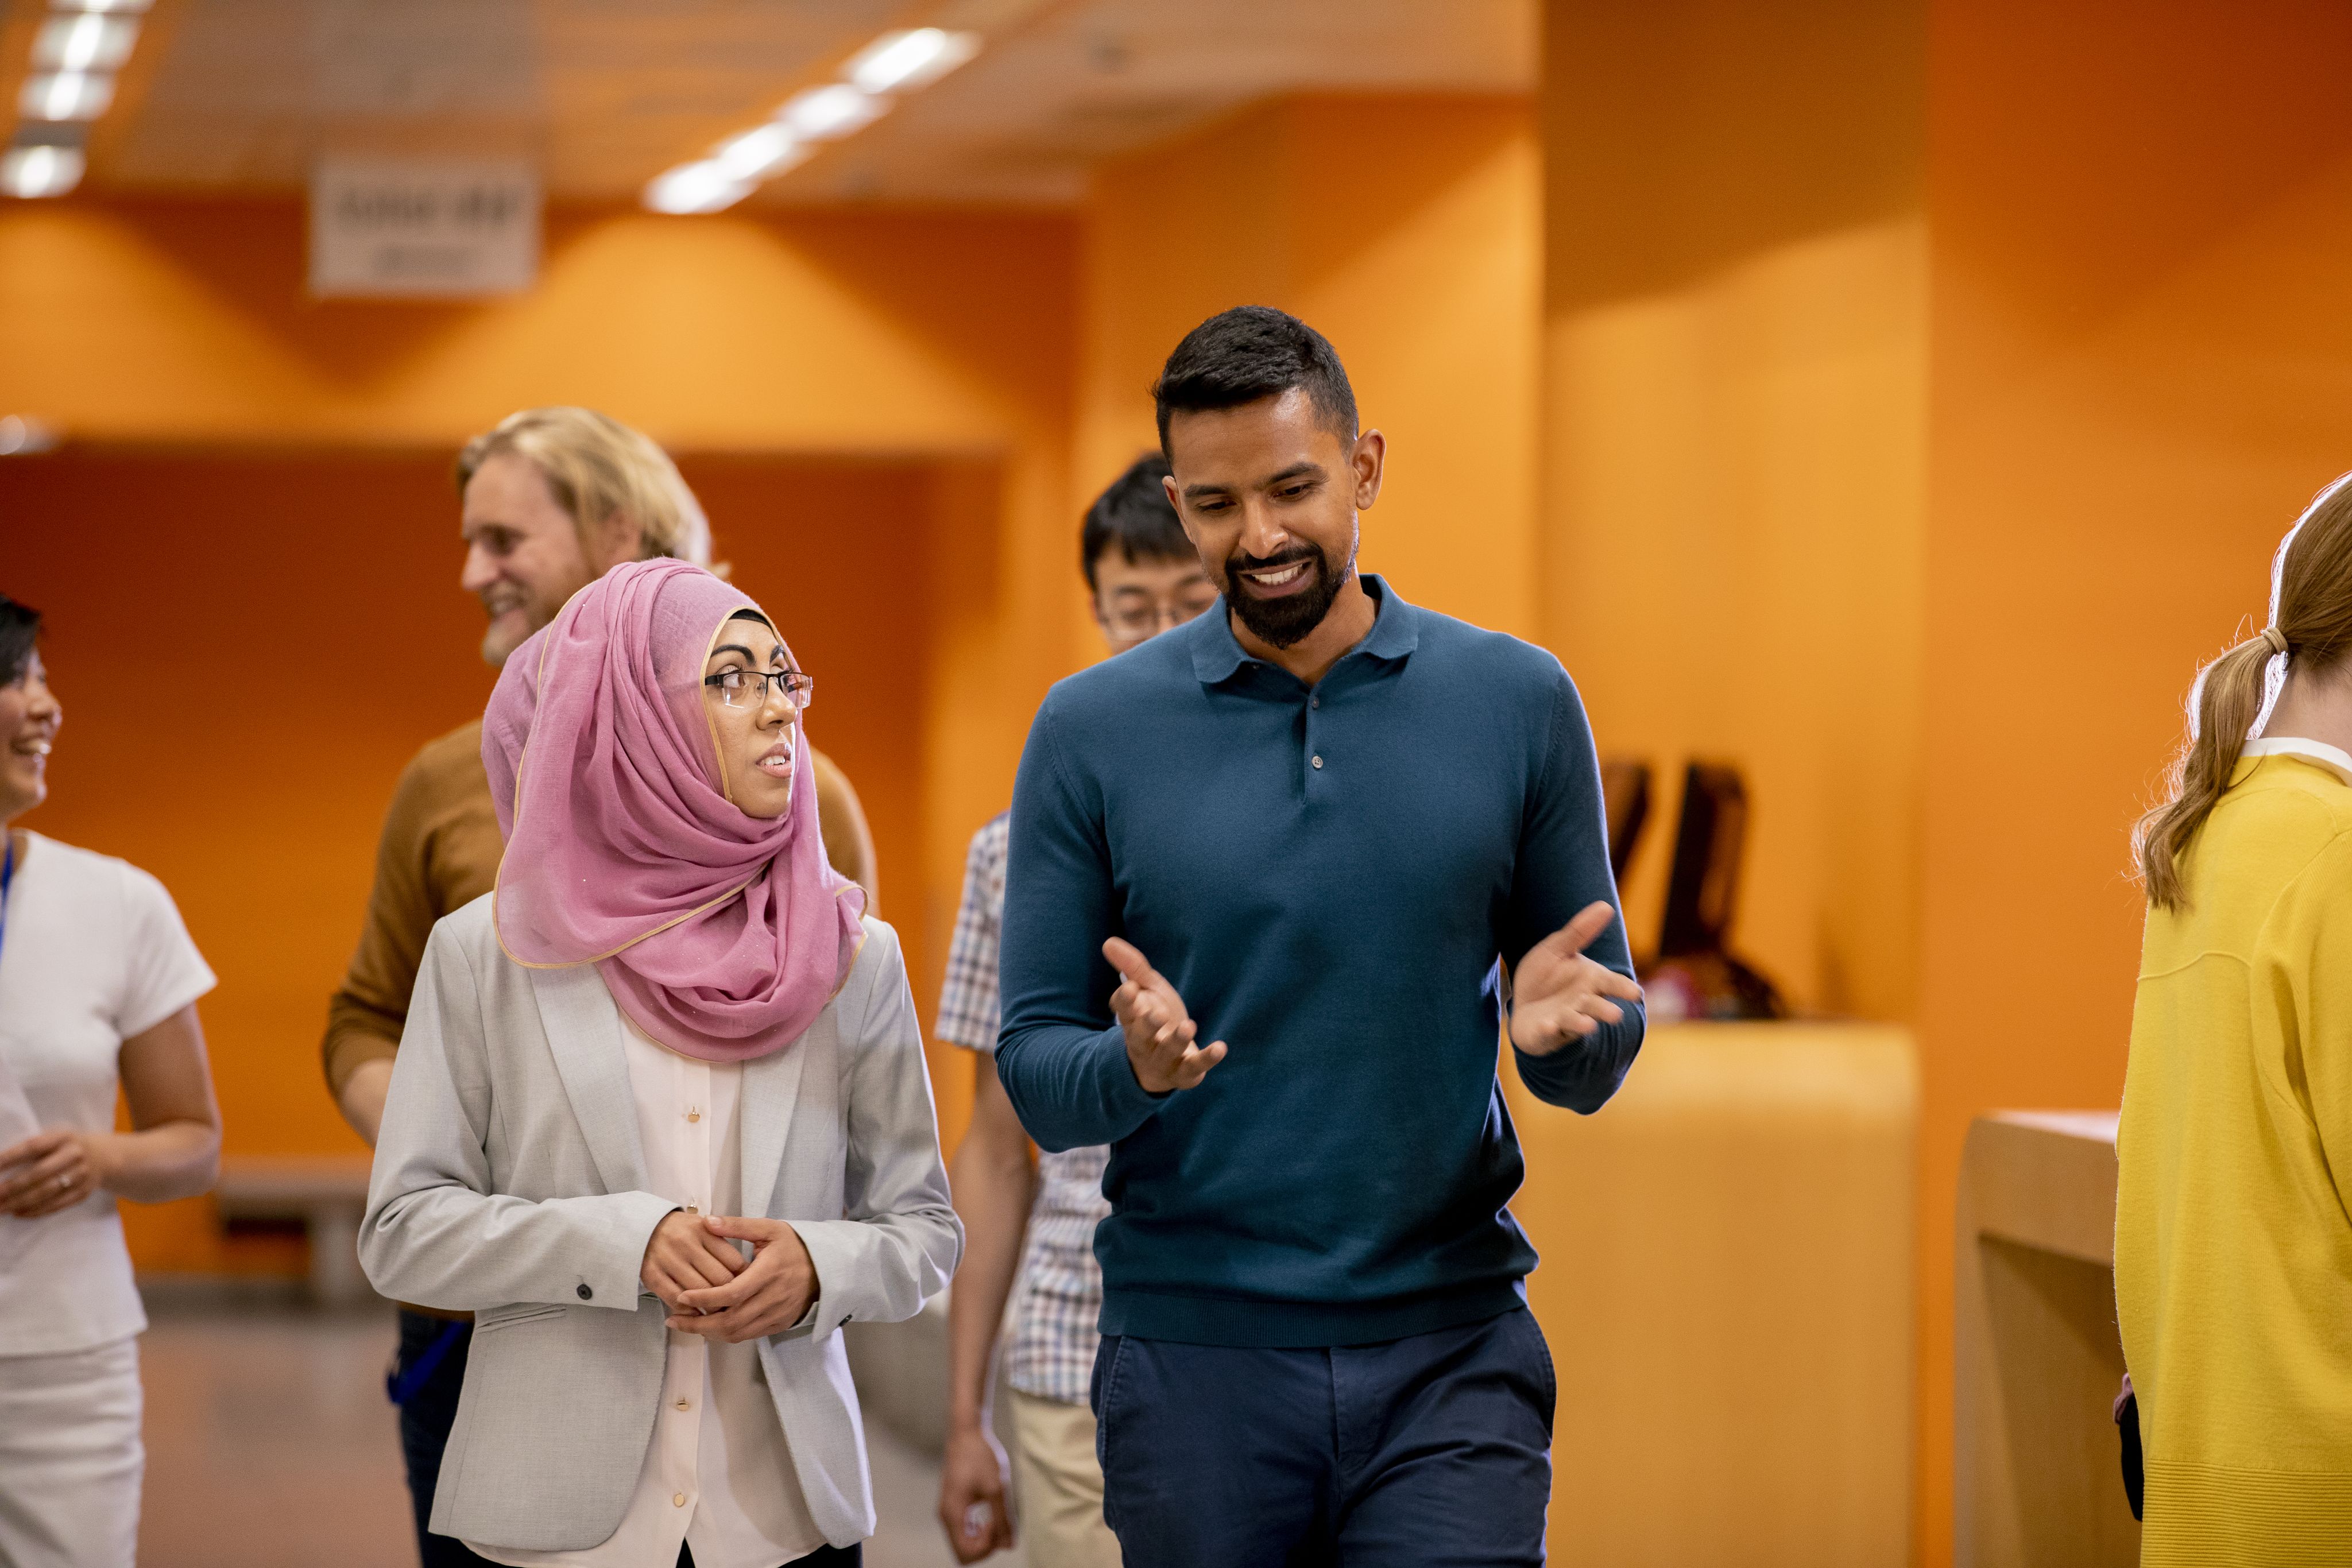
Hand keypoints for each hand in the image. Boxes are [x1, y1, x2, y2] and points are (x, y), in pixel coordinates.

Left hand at [0, 1130, 107, 1217]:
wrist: (104, 1157)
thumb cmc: (67, 1147)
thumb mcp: (56, 1139)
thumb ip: (35, 1149)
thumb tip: (0, 1167)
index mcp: (64, 1137)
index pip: (33, 1147)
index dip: (10, 1158)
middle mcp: (75, 1154)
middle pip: (39, 1173)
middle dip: (11, 1187)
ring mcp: (82, 1175)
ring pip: (47, 1192)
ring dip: (20, 1203)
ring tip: (0, 1208)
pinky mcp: (84, 1192)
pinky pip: (57, 1205)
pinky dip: (35, 1211)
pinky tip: (19, 1213)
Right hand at [639, 1208, 747, 1309]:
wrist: (644, 1227)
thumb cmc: (682, 1231)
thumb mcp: (705, 1228)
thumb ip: (723, 1246)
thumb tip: (746, 1274)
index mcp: (704, 1230)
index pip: (734, 1261)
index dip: (744, 1279)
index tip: (746, 1288)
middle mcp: (686, 1243)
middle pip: (720, 1279)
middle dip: (730, 1296)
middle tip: (735, 1305)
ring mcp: (668, 1259)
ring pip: (700, 1291)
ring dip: (711, 1307)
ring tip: (717, 1312)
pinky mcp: (652, 1275)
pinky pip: (676, 1299)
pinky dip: (688, 1311)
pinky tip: (695, 1312)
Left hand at [667, 1216, 817, 1342]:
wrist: (826, 1266)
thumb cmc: (794, 1245)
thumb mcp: (769, 1229)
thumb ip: (737, 1226)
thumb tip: (706, 1221)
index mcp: (768, 1273)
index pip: (731, 1293)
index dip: (704, 1298)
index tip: (682, 1296)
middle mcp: (773, 1298)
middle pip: (730, 1321)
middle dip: (698, 1325)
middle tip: (674, 1321)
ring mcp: (777, 1315)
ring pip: (737, 1333)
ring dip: (709, 1333)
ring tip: (687, 1325)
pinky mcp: (779, 1324)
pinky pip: (748, 1336)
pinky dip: (727, 1334)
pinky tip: (711, 1326)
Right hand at [937, 1421, 1015, 1561]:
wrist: (966, 1433)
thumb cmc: (980, 1456)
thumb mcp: (997, 1488)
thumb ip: (1003, 1519)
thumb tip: (1010, 1545)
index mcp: (952, 1514)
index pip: (966, 1553)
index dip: (986, 1547)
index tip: (996, 1524)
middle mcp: (946, 1516)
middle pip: (963, 1552)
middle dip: (985, 1546)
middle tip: (999, 1526)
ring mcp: (948, 1511)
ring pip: (964, 1542)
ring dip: (983, 1538)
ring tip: (997, 1518)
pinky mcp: (953, 1505)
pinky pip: (965, 1529)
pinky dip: (979, 1529)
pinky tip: (991, 1514)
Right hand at [1103, 937, 1225, 1093]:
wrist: (1161, 1066)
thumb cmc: (1154, 1021)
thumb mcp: (1146, 991)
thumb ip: (1132, 968)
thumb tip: (1109, 942)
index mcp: (1132, 1021)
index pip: (1123, 1011)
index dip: (1125, 1001)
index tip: (1130, 987)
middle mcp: (1143, 1043)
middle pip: (1141, 1036)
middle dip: (1148, 1026)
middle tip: (1158, 1013)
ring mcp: (1163, 1061)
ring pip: (1167, 1053)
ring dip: (1177, 1041)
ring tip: (1188, 1026)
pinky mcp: (1184, 1073)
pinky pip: (1194, 1068)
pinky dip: (1207, 1059)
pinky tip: (1220, 1047)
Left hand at [1508, 901, 1644, 1057]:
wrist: (1523, 1004)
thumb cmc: (1547, 976)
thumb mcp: (1559, 948)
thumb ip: (1580, 931)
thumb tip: (1606, 905)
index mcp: (1592, 981)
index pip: (1612, 984)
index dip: (1623, 989)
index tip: (1634, 993)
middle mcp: (1583, 1002)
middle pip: (1597, 1006)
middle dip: (1605, 1010)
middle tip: (1615, 1015)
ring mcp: (1565, 1019)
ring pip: (1576, 1022)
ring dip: (1581, 1023)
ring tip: (1588, 1025)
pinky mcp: (1545, 1032)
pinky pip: (1548, 1032)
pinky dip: (1548, 1030)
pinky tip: (1547, 1025)